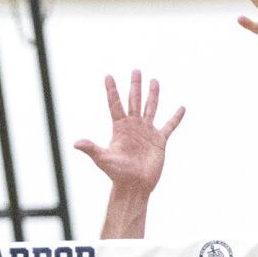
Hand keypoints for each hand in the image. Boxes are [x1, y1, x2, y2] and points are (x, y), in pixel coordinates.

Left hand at [74, 71, 184, 194]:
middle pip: (134, 101)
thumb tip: (76, 143)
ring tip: (154, 80)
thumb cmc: (117, 174)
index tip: (108, 76)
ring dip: (153, 95)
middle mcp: (133, 126)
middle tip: (136, 70)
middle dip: (135, 86)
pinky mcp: (159, 141)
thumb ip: (92, 149)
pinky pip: (169, 126)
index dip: (112, 90)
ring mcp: (147, 132)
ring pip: (150, 108)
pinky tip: (181, 108)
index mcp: (120, 128)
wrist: (135, 186)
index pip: (115, 104)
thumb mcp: (104, 159)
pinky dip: (175, 118)